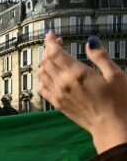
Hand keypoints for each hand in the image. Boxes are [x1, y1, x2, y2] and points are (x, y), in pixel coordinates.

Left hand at [38, 31, 126, 152]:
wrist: (111, 127)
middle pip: (46, 61)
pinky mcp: (57, 104)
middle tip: (57, 43)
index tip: (50, 34)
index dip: (49, 41)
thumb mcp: (115, 74)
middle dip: (49, 49)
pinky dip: (42, 78)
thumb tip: (90, 41)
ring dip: (45, 62)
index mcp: (76, 73)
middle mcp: (63, 84)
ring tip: (55, 57)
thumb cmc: (118, 101)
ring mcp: (58, 95)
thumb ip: (100, 56)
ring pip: (41, 74)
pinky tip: (50, 75)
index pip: (54, 53)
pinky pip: (42, 88)